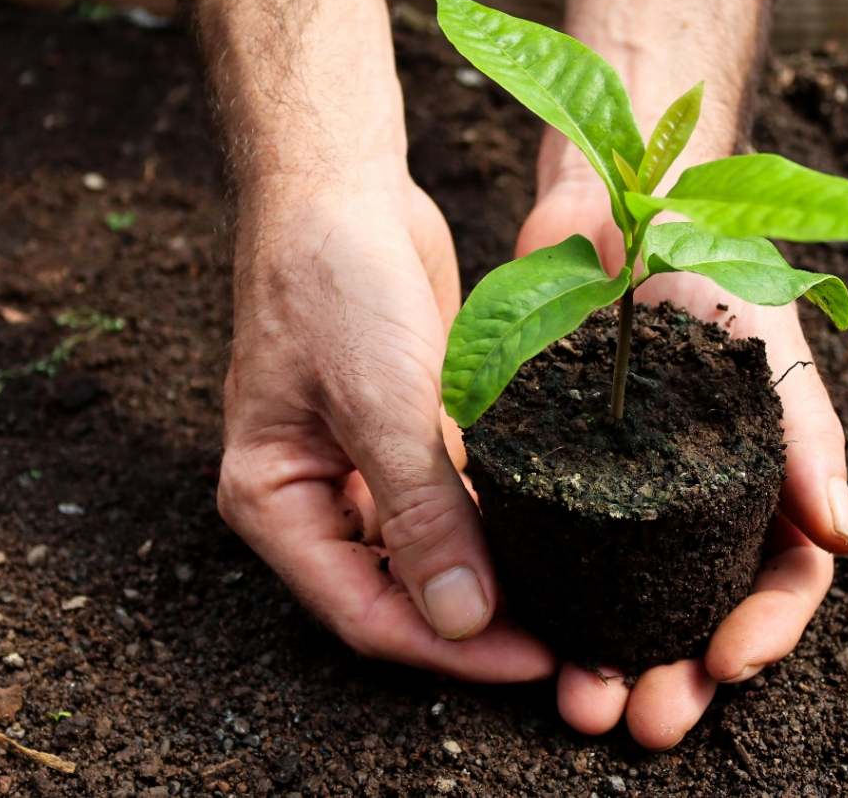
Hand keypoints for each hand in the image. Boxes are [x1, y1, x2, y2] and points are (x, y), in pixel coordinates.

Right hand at [218, 162, 554, 682]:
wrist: (343, 191)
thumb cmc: (333, 282)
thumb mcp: (378, 400)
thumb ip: (418, 512)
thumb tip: (462, 618)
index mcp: (277, 500)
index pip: (363, 611)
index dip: (448, 647)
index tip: (532, 657)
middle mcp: (315, 495)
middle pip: (398, 592)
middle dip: (476, 623)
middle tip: (564, 644)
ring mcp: (363, 465)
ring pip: (432, 552)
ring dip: (493, 577)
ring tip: (569, 602)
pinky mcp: (408, 435)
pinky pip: (454, 500)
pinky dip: (497, 522)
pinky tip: (554, 535)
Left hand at [518, 132, 847, 746]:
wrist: (618, 210)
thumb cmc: (711, 269)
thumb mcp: (768, 348)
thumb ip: (805, 437)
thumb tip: (842, 539)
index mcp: (755, 480)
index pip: (775, 578)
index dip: (761, 631)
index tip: (726, 664)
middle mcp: (688, 496)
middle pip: (689, 608)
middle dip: (672, 673)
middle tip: (641, 719)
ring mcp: (618, 486)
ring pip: (617, 595)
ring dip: (603, 655)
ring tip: (580, 701)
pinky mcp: (554, 467)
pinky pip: (551, 544)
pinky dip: (544, 594)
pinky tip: (525, 627)